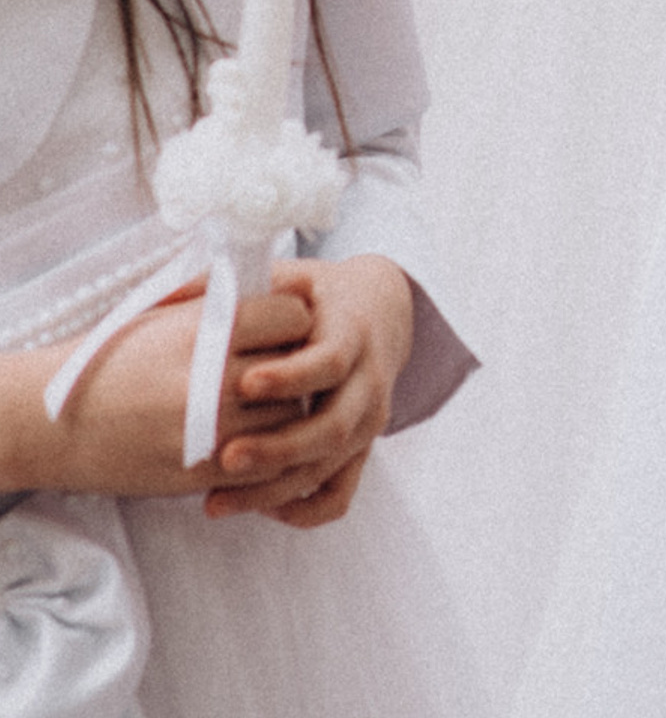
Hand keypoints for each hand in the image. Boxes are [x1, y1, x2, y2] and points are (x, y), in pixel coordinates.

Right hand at [15, 288, 313, 496]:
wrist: (55, 424)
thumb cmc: (115, 360)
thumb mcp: (171, 316)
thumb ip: (229, 307)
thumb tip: (286, 293)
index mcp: (210, 330)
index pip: (296, 316)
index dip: (294, 321)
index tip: (282, 329)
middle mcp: (215, 378)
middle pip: (299, 368)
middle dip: (297, 367)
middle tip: (284, 368)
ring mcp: (211, 430)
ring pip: (290, 419)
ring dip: (286, 414)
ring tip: (268, 406)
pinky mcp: (201, 473)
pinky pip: (265, 466)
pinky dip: (269, 456)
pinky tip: (255, 442)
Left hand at [204, 255, 413, 527]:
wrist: (381, 310)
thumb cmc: (318, 295)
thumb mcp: (286, 277)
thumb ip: (231, 286)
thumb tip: (163, 298)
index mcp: (353, 332)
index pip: (330, 360)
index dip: (291, 376)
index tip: (245, 383)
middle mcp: (368, 380)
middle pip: (335, 425)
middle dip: (279, 447)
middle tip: (225, 457)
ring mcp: (369, 419)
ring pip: (330, 467)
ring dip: (273, 489)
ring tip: (214, 502)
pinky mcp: (361, 449)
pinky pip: (339, 494)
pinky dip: (303, 510)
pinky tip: (259, 508)